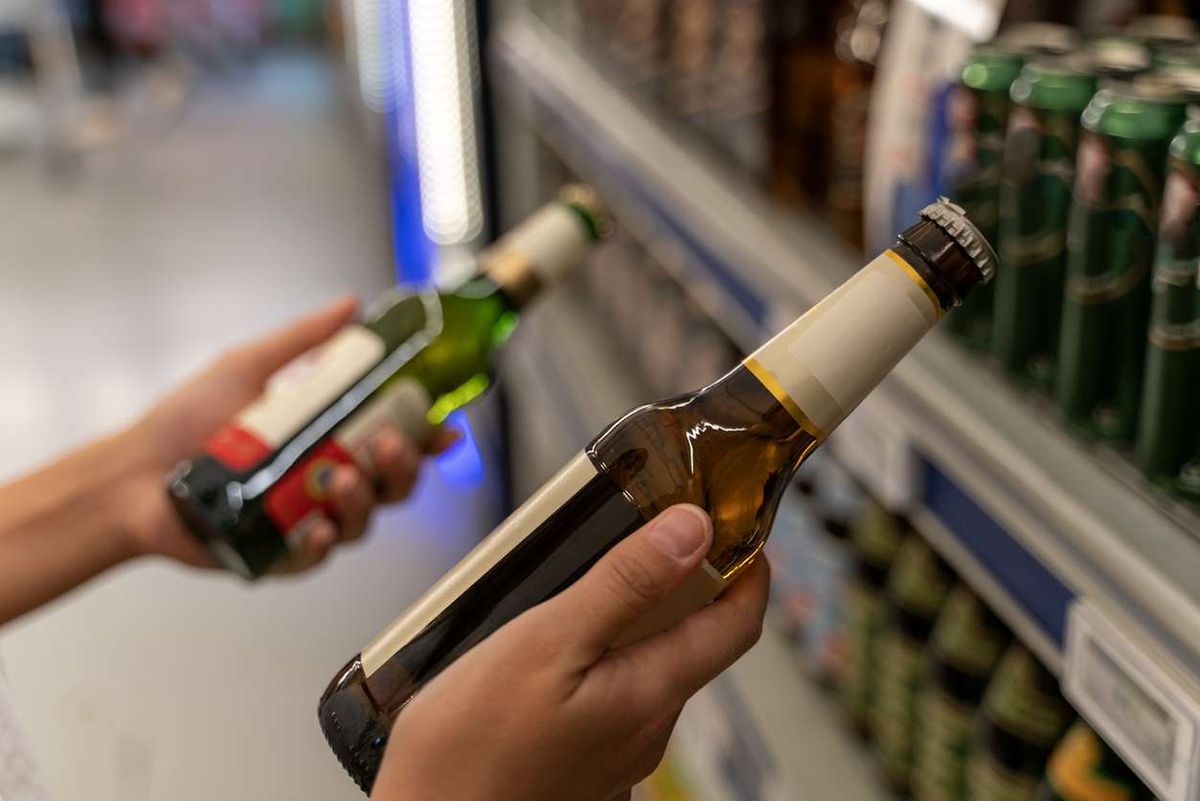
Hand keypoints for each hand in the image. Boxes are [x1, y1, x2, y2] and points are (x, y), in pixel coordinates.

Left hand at [122, 296, 456, 573]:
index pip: (395, 439)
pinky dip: (326, 540)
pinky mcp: (282, 554)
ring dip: (365, 500)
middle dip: (405, 468)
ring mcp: (307, 519)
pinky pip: (322, 554)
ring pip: (366, 520)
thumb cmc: (187, 421)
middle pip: (393, 484)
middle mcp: (326, 480)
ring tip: (340, 477)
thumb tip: (351, 305)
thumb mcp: (250, 367)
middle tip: (389, 445)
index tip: (445, 430)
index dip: (427, 439)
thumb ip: (305, 340)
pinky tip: (318, 526)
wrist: (135, 473)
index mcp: (329, 437)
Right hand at [371, 505, 769, 800]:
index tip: (732, 526)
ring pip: (647, 666)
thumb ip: (626, 584)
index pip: (738, 623)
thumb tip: (693, 531)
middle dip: (682, 583)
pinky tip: (553, 643)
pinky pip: (611, 694)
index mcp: (652, 693)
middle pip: (692, 641)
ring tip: (584, 580)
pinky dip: (602, 654)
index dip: (748, 568)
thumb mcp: (549, 642)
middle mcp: (646, 729)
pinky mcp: (582, 761)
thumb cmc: (471, 751)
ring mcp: (615, 751)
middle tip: (645, 533)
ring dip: (634, 619)